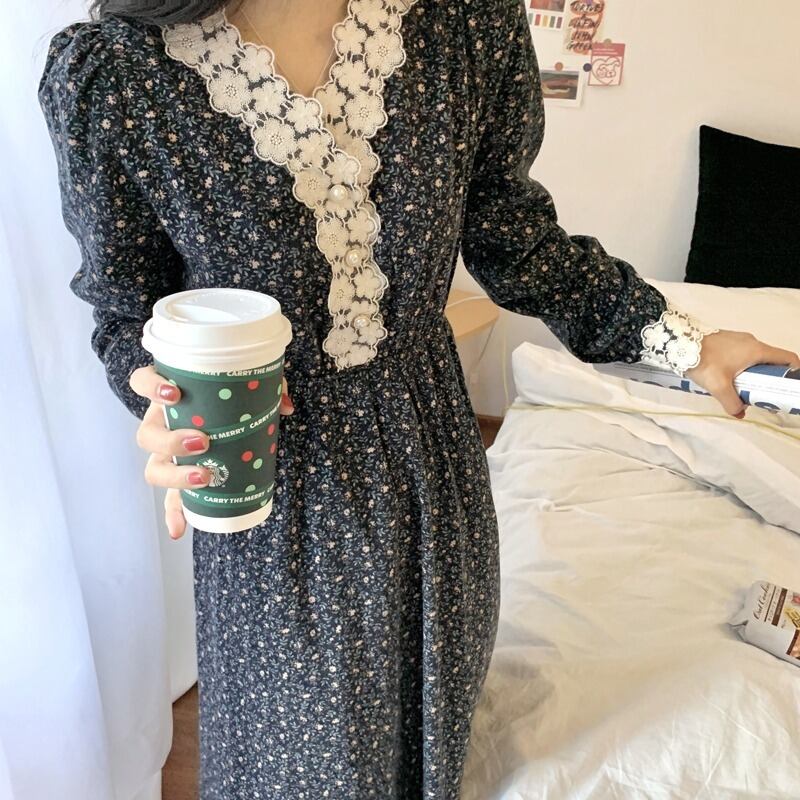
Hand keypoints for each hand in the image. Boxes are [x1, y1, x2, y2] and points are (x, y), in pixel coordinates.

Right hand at [129, 365, 294, 539]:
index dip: (150, 388)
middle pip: (147, 436)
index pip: (142, 383)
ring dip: (175, 477)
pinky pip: (171, 499)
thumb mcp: (248, 381)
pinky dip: (174, 514)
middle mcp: (161, 424)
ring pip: (155, 469)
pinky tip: (180, 530)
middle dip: (170, 442)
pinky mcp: (181, 477)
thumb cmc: (233, 391)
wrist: (231, 410)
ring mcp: (167, 454)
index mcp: (171, 394)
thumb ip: (267, 385)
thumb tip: (287, 406)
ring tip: (204, 476)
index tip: (174, 395)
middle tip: (203, 442)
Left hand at [685, 330, 799, 418]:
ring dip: (752, 373)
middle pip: (770, 360)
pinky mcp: (726, 340)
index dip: (794, 372)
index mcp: (757, 350)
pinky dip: (740, 367)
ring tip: (742, 389)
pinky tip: (727, 378)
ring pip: (754, 358)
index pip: (788, 358)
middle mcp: (751, 342)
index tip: (789, 386)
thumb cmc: (704, 361)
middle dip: (769, 378)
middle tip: (762, 394)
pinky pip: (741, 354)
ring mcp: (738, 339)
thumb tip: (739, 413)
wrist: (679, 342)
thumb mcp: (719, 387)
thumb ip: (732, 403)